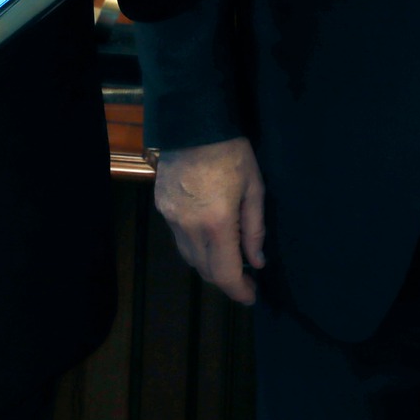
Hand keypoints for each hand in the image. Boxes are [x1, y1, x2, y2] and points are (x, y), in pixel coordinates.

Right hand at [153, 137, 264, 304]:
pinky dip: (195, 244)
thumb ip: (254, 230)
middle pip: (205, 271)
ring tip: (228, 255)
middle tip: (245, 277)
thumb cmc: (231, 153)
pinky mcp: (162, 207)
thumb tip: (257, 261)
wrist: (192, 123)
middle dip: (226, 279)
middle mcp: (189, 227)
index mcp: (217, 224)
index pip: (225, 274)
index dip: (239, 291)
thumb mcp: (254, 188)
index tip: (252, 296)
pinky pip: (179, 238)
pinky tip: (208, 234)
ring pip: (189, 256)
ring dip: (209, 263)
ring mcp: (171, 218)